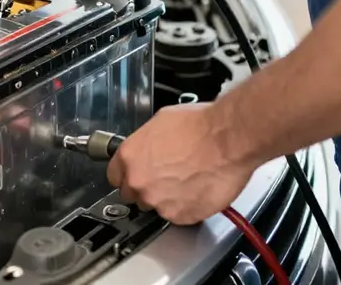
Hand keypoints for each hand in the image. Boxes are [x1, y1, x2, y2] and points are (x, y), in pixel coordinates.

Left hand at [106, 103, 256, 224]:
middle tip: (165, 175)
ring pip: (155, 206)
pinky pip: (177, 215)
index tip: (135, 173)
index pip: (114, 176)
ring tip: (184, 180)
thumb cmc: (198, 126)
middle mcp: (139, 182)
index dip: (127, 174)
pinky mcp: (181, 216)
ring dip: (165, 197)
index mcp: (129, 156)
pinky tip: (195, 188)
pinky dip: (185, 206)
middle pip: (132, 194)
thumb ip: (145, 143)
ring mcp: (159, 202)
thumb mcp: (160, 122)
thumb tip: (147, 148)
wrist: (226, 140)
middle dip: (145, 186)